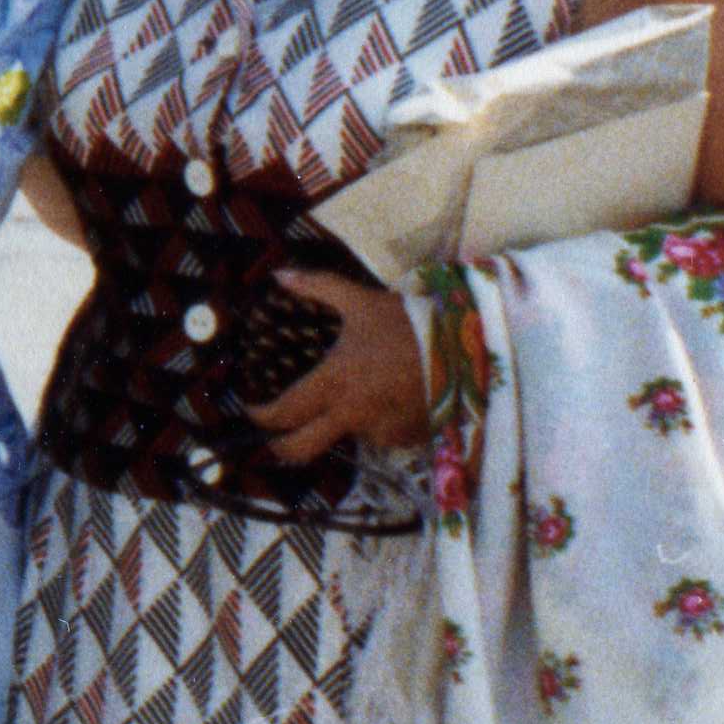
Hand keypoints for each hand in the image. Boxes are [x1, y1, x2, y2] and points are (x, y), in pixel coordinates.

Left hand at [254, 268, 430, 461]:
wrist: (469, 346)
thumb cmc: (409, 323)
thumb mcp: (360, 301)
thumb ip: (318, 287)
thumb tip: (279, 275)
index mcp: (333, 382)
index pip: (283, 412)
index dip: (261, 416)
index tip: (254, 411)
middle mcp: (352, 415)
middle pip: (302, 448)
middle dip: (283, 447)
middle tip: (278, 437)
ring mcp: (382, 431)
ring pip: (347, 439)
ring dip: (344, 425)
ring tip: (356, 398)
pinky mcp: (409, 439)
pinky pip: (383, 436)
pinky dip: (378, 424)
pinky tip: (387, 401)